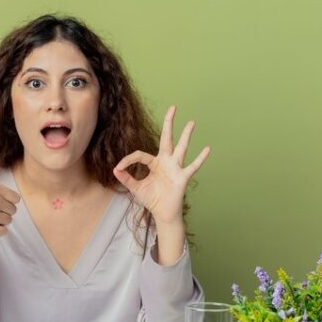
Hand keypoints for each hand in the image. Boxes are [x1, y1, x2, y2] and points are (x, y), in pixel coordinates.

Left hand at [113, 105, 210, 225]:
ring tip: (191, 122)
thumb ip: (126, 178)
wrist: (162, 213)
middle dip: (169, 123)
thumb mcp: (135, 188)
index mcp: (154, 163)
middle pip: (167, 139)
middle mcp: (166, 162)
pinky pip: (192, 166)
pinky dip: (200, 159)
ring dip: (186, 135)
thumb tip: (114, 170)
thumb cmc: (151, 199)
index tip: (118, 167)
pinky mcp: (182, 177)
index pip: (140, 155)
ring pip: (181, 148)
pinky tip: (207, 149)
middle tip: (173, 107)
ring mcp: (175, 168)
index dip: (127, 160)